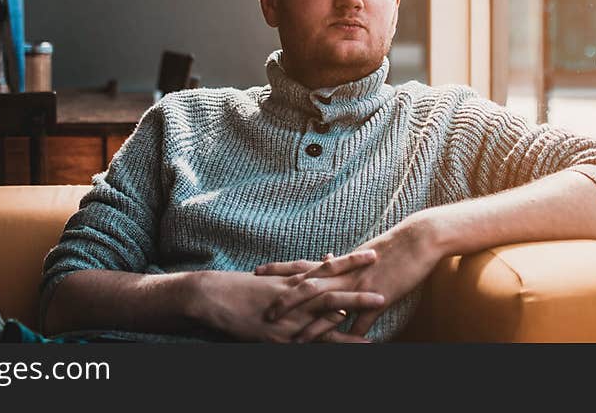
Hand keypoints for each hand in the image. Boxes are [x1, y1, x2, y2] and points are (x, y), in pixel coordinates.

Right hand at [192, 262, 383, 342]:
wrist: (211, 297)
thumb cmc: (237, 288)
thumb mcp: (267, 280)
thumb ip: (289, 276)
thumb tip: (311, 267)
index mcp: (290, 280)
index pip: (326, 268)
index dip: (349, 262)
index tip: (371, 253)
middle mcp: (294, 294)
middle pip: (332, 284)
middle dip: (359, 278)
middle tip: (384, 269)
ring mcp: (290, 314)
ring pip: (328, 307)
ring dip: (355, 305)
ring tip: (381, 300)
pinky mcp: (283, 334)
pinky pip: (314, 338)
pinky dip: (336, 340)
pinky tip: (356, 342)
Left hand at [257, 216, 440, 341]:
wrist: (417, 239)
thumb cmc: (390, 244)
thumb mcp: (361, 251)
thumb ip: (342, 261)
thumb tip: (327, 258)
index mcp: (338, 264)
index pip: (301, 266)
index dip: (278, 269)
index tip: (256, 272)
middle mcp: (344, 274)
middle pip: (307, 287)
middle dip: (285, 301)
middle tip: (266, 313)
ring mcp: (360, 286)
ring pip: (330, 307)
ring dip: (313, 326)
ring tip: (296, 340)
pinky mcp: (379, 297)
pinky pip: (362, 320)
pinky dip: (353, 336)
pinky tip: (345, 347)